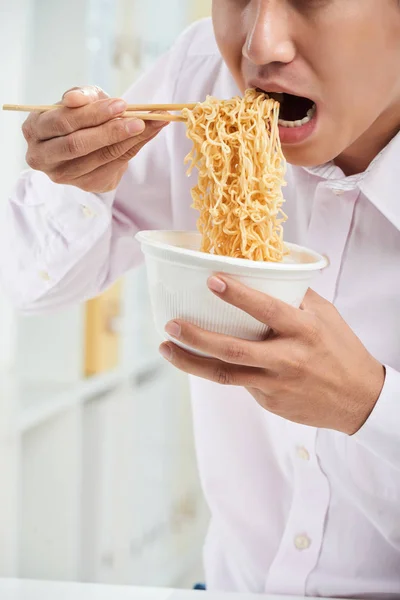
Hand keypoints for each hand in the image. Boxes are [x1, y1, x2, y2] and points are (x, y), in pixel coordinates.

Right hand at [22, 85, 168, 192]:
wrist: (85, 143)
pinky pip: (112, 167)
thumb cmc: (79, 116)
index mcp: (34, 130)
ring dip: (128, 140)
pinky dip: (133, 149)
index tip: (121, 104)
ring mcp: (63, 176)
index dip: (92, 113)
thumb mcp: (81, 99)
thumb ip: (82, 95)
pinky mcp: (84, 185)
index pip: (63, 121)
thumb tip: (76, 98)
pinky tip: (148, 135)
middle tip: (139, 120)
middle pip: (78, 144)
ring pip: (99, 158)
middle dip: (111, 131)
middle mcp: (42, 157)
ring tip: (151, 124)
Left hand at [159, 276, 384, 434]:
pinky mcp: (269, 402)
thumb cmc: (341, 350)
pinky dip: (219, 369)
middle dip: (197, 337)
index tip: (211, 280)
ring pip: (225, 374)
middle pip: (233, 350)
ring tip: (166, 347)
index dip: (238, 295)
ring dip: (191, 361)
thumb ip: (295, 296)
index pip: (266, 310)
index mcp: (303, 330)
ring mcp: (275, 384)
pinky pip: (239, 383)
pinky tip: (202, 359)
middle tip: (171, 325)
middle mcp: (287, 359)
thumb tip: (266, 272)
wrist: (358, 399)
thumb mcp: (325, 315)